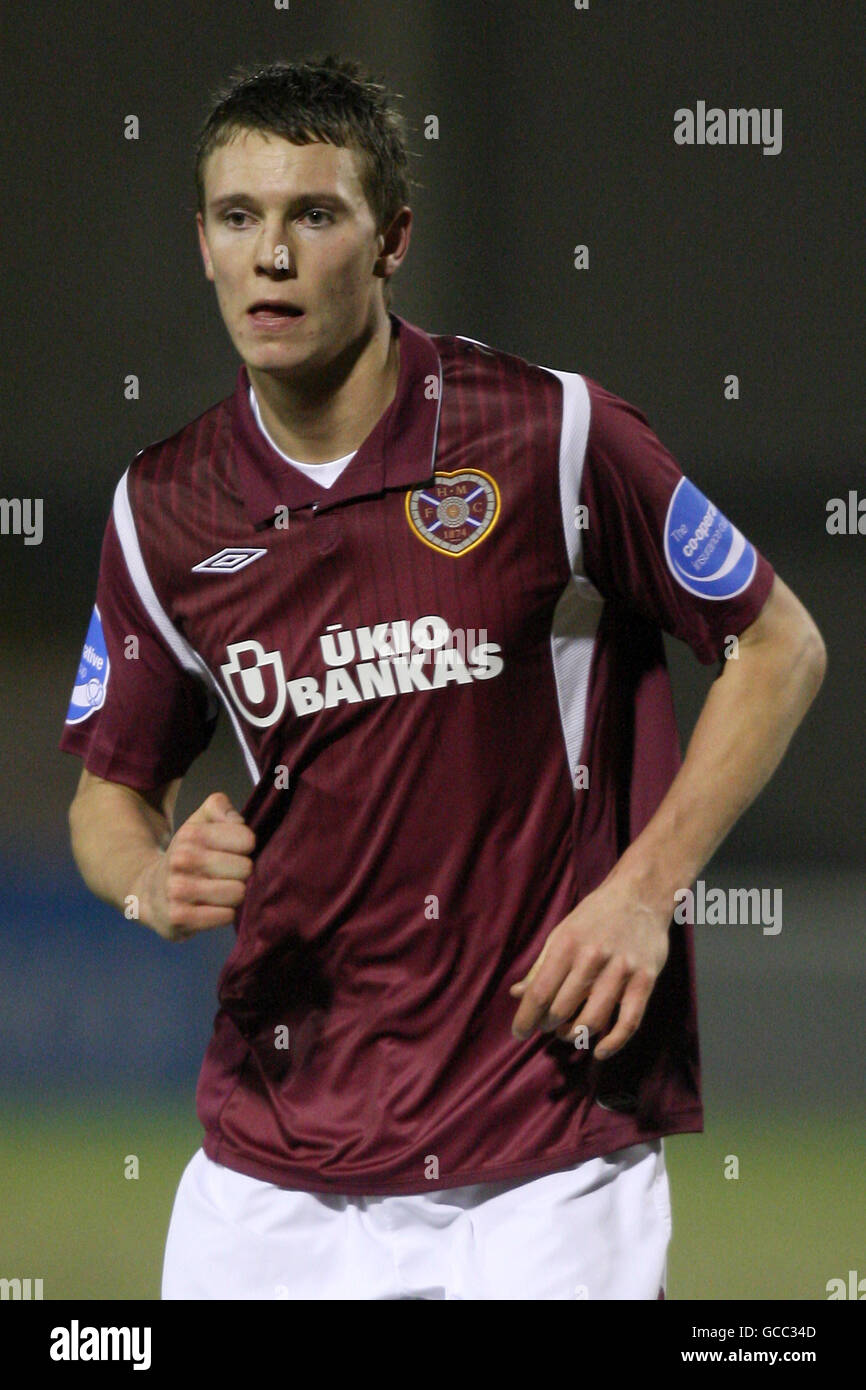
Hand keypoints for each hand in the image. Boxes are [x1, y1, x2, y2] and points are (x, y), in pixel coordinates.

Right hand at [134, 791, 254, 941]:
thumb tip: (238, 821)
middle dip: (240, 874)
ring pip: (237, 893)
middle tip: (225, 876)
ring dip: (233, 896)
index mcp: (191, 834)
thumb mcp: (198, 823)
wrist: (149, 892)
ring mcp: (177, 889)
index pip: (246, 840)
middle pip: (245, 868)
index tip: (232, 852)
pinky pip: (226, 916)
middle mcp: (182, 859)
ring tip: (219, 892)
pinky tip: (212, 909)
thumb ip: (219, 807)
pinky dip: (225, 914)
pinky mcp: (178, 917)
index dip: (245, 848)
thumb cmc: (186, 856)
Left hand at [509, 879, 670, 1058]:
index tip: (519, 1033)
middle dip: (549, 1026)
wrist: (641, 895)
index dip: (526, 1018)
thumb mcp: (562, 933)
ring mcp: (621, 970)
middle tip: (549, 1026)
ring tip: (570, 1032)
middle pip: (562, 1010)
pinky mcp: (645, 980)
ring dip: (575, 1034)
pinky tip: (600, 1050)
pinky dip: (613, 1042)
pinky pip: (628, 1022)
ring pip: (593, 1020)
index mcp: (567, 945)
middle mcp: (592, 958)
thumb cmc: (595, 915)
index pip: (539, 993)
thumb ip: (540, 966)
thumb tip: (516, 994)